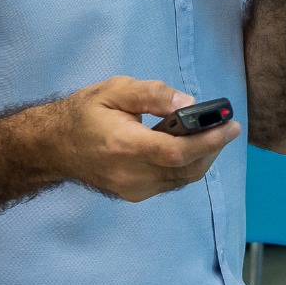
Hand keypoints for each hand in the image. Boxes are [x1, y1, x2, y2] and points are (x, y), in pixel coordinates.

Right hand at [46, 78, 239, 201]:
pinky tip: (188, 145)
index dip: (210, 140)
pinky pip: (172, 182)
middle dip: (213, 146)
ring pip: (183, 178)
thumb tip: (188, 102)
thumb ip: (152, 94)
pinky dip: (187, 165)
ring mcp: (132, 189)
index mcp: (124, 145)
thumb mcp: (115, 90)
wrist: (53, 146)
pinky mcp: (135, 195)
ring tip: (210, 132)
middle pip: (187, 168)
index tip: (232, 126)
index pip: (176, 151)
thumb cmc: (85, 113)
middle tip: (226, 125)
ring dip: (203, 156)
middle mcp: (130, 174)